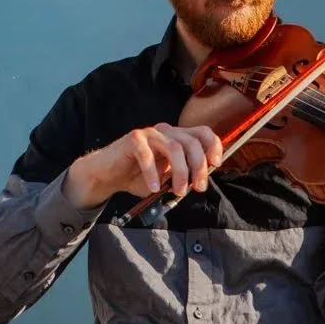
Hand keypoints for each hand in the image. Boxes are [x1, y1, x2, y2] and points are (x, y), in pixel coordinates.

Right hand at [63, 123, 223, 208]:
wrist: (109, 176)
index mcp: (177, 137)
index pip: (203, 133)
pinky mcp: (133, 139)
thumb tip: (200, 182)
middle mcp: (166, 131)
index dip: (213, 146)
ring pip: (174, 148)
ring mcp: (149, 134)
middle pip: (192, 142)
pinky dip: (153, 174)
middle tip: (197, 188)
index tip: (215, 165)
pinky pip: (148, 155)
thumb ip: (183, 177)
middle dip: (199, 167)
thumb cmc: (138, 177)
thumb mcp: (167, 179)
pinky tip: (154, 188)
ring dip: (180, 173)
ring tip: (177, 192)